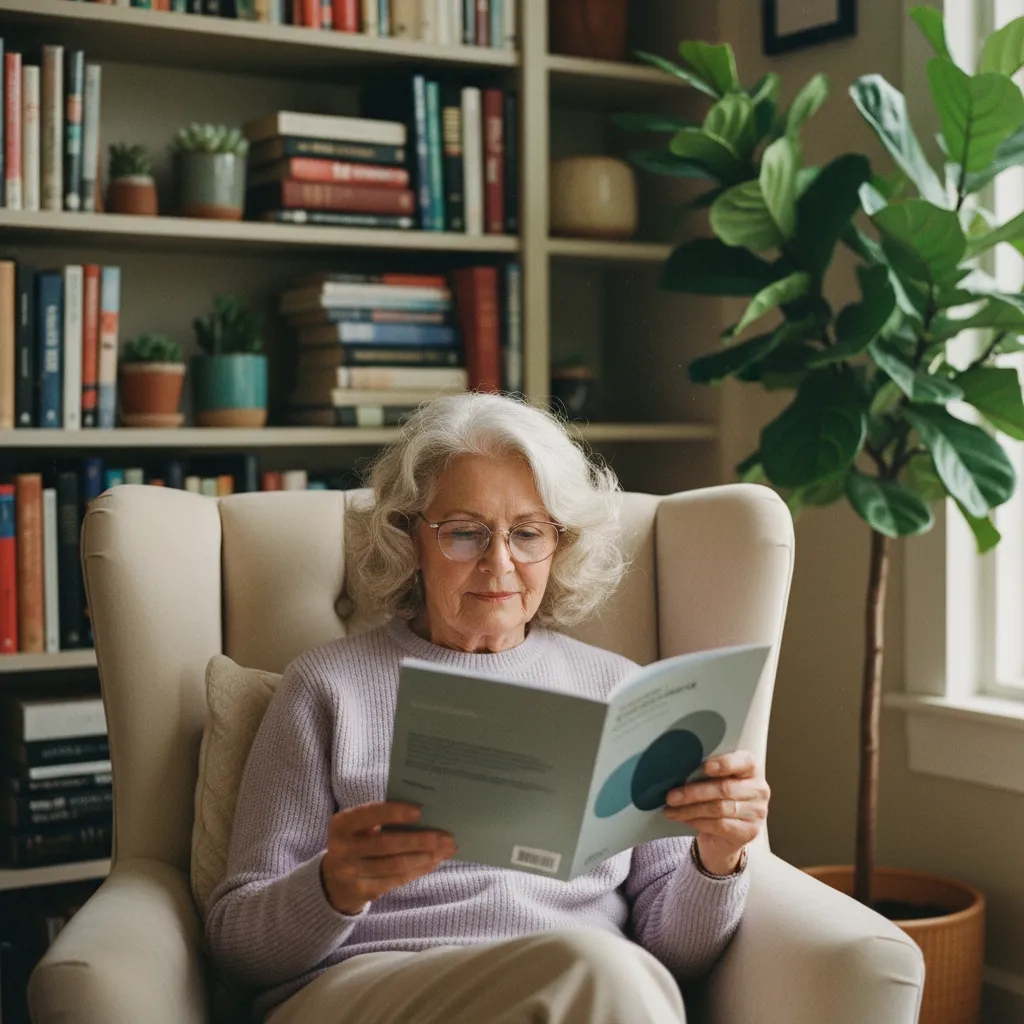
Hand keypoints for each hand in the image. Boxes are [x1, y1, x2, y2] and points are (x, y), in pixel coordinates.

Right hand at [320, 801, 456, 914]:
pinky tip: (433, 862)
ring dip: (426, 857)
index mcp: (341, 825)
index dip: (394, 813)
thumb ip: (380, 818)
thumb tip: (423, 815)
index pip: (368, 815)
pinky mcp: (363, 891)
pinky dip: (419, 870)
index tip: (419, 811)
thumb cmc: (357, 841)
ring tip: (447, 849)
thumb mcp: (358, 826)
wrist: (333, 880)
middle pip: (387, 844)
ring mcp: (351, 874)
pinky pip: (396, 880)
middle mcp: (342, 850)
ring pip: (395, 865)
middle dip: (420, 840)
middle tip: (447, 836)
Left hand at [662, 750, 768, 874]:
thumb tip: (677, 769)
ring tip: (671, 810)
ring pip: (719, 809)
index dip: (724, 764)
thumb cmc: (717, 797)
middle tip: (671, 796)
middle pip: (724, 788)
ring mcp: (757, 812)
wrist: (726, 832)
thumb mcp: (713, 780)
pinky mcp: (750, 831)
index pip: (744, 762)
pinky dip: (699, 822)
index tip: (704, 767)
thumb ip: (704, 772)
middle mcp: (759, 789)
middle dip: (693, 792)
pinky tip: (685, 820)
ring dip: (690, 810)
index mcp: (751, 769)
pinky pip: (721, 825)